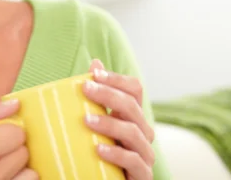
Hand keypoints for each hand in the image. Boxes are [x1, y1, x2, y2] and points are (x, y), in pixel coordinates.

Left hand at [83, 60, 155, 179]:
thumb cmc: (102, 155)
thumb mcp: (97, 124)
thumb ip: (97, 96)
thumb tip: (95, 62)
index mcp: (133, 116)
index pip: (135, 89)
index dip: (117, 79)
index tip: (94, 74)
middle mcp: (143, 132)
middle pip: (133, 106)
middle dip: (109, 94)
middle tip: (86, 89)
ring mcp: (145, 154)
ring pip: (133, 132)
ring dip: (109, 123)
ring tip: (87, 120)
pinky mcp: (143, 175)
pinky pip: (133, 161)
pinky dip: (117, 154)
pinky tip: (99, 150)